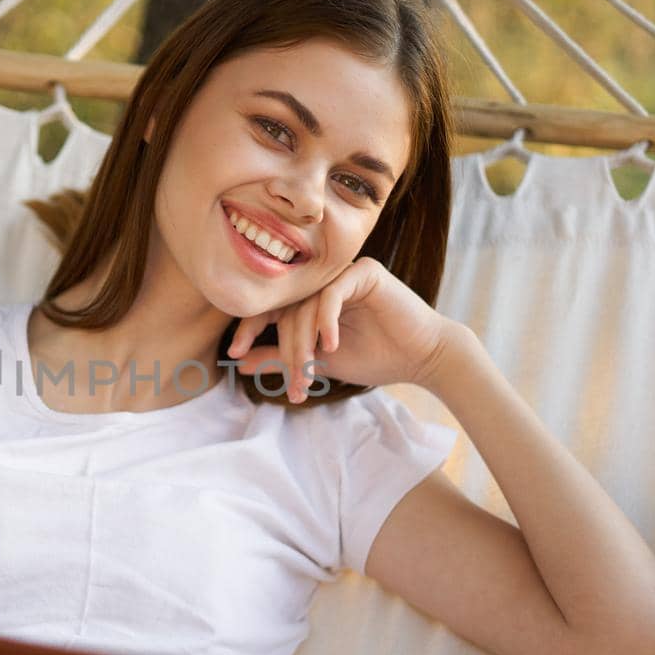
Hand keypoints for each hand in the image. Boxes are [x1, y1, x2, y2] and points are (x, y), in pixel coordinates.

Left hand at [227, 256, 459, 401]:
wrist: (421, 357)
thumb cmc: (374, 357)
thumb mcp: (318, 362)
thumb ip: (280, 359)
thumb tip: (238, 363)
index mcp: (309, 298)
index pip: (269, 308)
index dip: (248, 329)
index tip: (233, 354)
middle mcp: (322, 281)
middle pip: (285, 310)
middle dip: (285, 350)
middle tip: (293, 382)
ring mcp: (342, 273)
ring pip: (305, 306)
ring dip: (304, 344)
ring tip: (310, 374)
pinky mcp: (364, 272)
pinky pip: (331, 294)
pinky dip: (326, 321)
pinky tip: (331, 345)